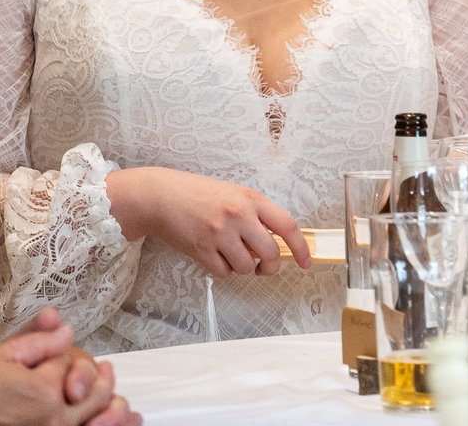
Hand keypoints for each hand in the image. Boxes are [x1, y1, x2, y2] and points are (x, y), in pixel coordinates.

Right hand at [0, 312, 138, 425]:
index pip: (69, 363)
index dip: (62, 356)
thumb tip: (66, 330)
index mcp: (44, 390)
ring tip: (123, 404)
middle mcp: (55, 418)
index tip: (52, 357)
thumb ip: (35, 342)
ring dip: (117, 411)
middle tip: (107, 370)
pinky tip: (126, 424)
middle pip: (97, 392)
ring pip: (101, 421)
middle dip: (103, 377)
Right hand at [105, 166, 310, 278]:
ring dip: (243, 268)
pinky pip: (223, 273)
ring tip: (232, 255)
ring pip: (246, 267)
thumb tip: (277, 242)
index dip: (300, 247)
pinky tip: (215, 257)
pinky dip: (223, 270)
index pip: (287, 225)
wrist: (162, 196)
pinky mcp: (200, 250)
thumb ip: (256, 214)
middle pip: (269, 253)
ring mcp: (219, 233)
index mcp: (251, 199)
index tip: (305, 261)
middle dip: (270, 266)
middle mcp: (238, 216)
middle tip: (263, 266)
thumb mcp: (235, 194)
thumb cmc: (199, 194)